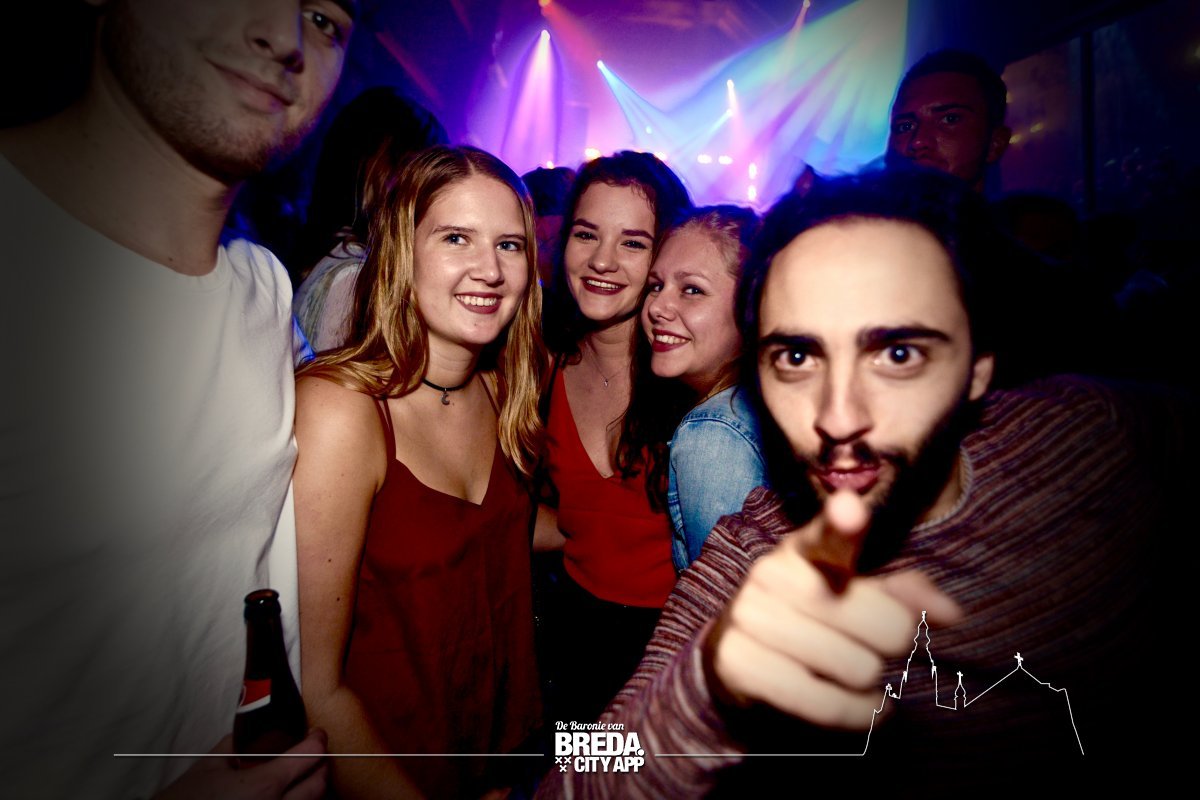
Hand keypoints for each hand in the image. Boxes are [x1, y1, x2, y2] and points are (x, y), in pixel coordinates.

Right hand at [155, 729, 328, 799]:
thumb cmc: (186, 799)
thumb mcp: (209, 764)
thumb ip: (236, 745)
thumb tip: (250, 734)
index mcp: (265, 786)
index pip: (307, 758)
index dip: (316, 742)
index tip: (317, 734)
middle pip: (318, 785)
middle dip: (321, 766)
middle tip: (315, 754)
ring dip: (311, 788)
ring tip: (302, 776)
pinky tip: (288, 795)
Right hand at [704, 490, 960, 729]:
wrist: (740, 657)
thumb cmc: (816, 619)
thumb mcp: (859, 594)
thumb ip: (906, 595)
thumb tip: (951, 614)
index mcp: (806, 547)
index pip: (830, 534)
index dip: (843, 522)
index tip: (852, 511)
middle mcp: (772, 573)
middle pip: (883, 624)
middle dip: (893, 644)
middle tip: (874, 645)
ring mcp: (750, 616)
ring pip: (858, 669)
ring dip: (870, 682)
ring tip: (852, 671)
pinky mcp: (738, 662)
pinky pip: (828, 705)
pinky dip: (856, 713)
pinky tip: (859, 704)